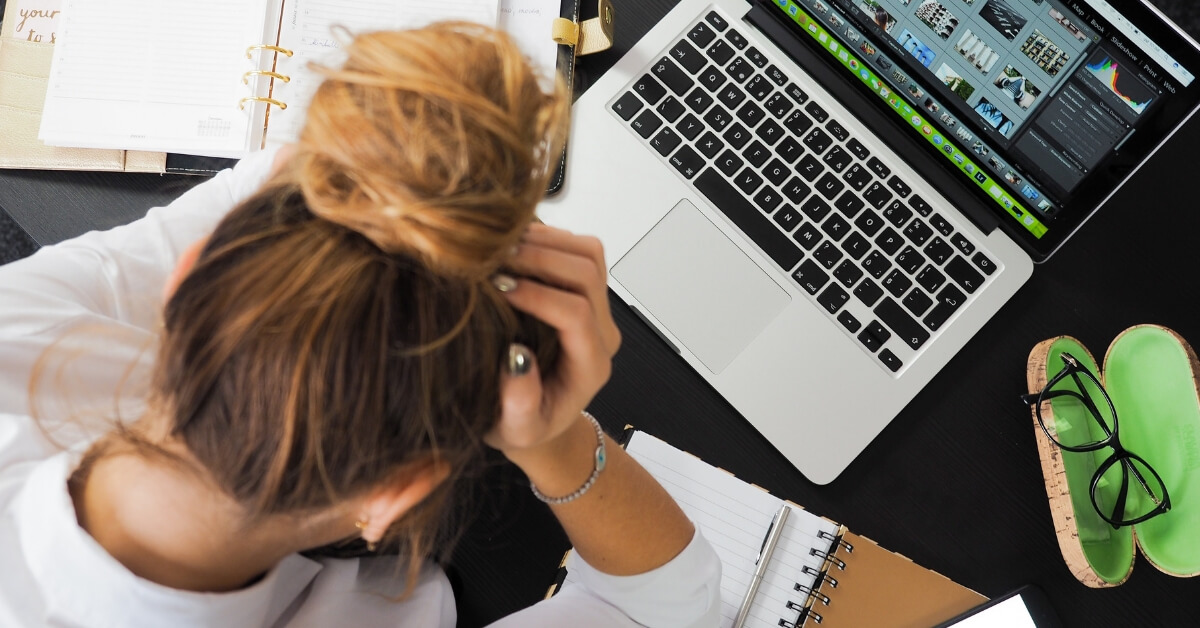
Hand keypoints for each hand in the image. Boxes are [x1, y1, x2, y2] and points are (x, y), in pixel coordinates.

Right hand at [485, 223, 620, 461]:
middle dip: (540, 258)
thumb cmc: (524, 425)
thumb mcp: (516, 429)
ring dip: (545, 241)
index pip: (576, 314)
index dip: (538, 295)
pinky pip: (578, 249)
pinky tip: (510, 245)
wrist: (538, 417)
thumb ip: (520, 404)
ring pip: (588, 253)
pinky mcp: (584, 290)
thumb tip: (516, 358)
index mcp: (590, 365)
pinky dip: (546, 237)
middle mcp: (601, 332)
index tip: (498, 288)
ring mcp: (597, 307)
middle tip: (494, 259)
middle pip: (587, 274)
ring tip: (500, 247)